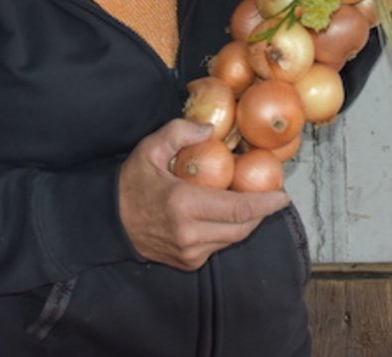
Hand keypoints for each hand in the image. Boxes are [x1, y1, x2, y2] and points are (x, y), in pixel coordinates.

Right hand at [118, 119, 288, 270]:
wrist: (108, 222)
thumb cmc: (130, 183)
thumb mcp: (150, 149)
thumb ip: (179, 132)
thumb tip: (209, 129)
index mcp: (184, 205)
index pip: (238, 209)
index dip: (265, 204)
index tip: (283, 196)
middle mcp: (190, 234)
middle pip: (241, 228)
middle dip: (261, 213)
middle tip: (272, 196)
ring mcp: (189, 252)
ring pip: (232, 239)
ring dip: (245, 222)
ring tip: (251, 202)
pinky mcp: (187, 262)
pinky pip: (218, 246)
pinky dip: (227, 231)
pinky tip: (226, 215)